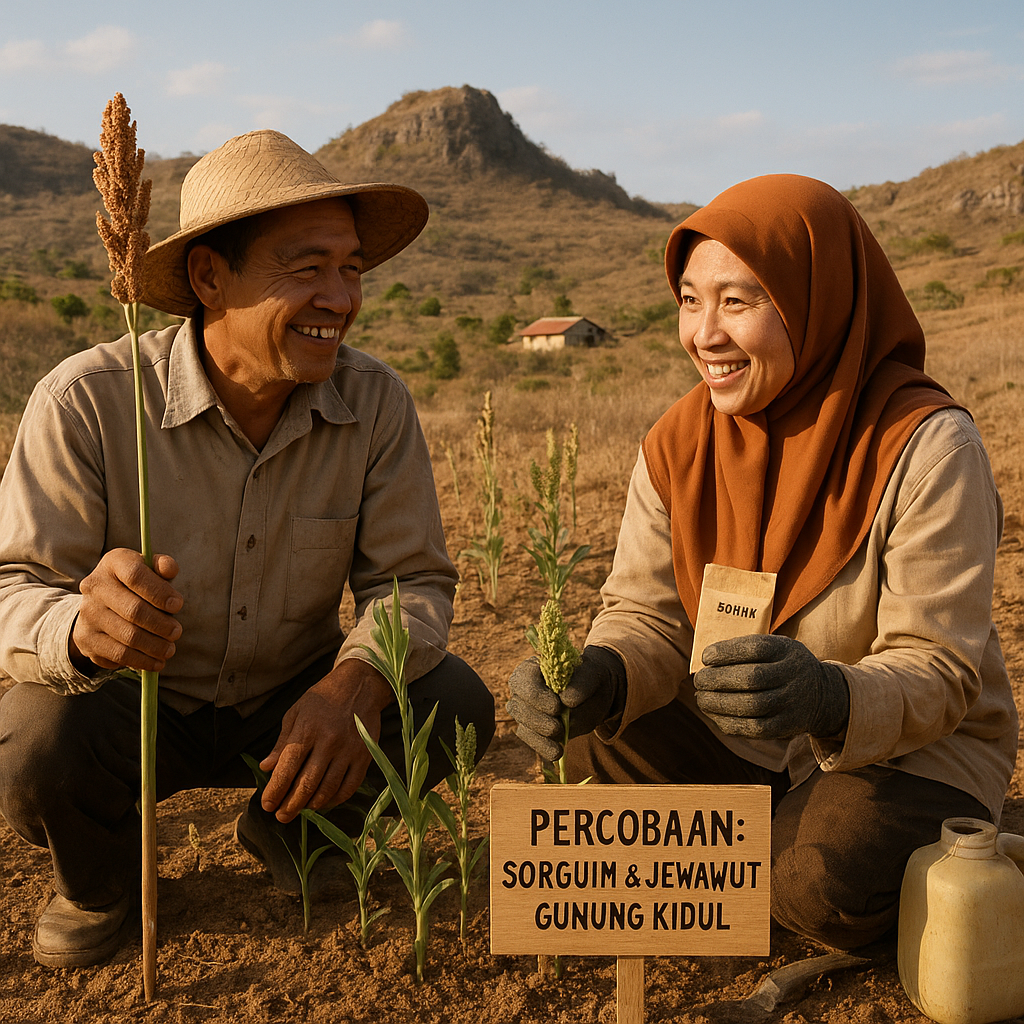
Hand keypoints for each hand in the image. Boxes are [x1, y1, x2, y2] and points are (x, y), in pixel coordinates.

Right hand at [71, 549, 182, 672]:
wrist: (101, 604)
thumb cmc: (137, 585)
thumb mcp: (149, 570)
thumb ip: (162, 567)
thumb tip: (170, 569)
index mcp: (113, 563)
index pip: (135, 575)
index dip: (159, 592)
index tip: (178, 605)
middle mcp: (94, 586)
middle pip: (133, 610)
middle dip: (161, 624)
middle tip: (177, 632)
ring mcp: (87, 614)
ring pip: (127, 636)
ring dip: (154, 646)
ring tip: (169, 649)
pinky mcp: (85, 638)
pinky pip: (118, 654)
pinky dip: (141, 661)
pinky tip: (156, 662)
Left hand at [259, 659, 392, 822]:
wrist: (360, 685)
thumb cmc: (323, 698)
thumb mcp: (296, 713)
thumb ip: (282, 742)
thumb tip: (266, 768)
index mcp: (307, 729)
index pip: (287, 768)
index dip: (275, 791)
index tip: (267, 805)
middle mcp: (328, 741)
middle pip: (306, 784)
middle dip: (290, 805)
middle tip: (281, 817)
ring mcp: (349, 750)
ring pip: (328, 789)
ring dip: (312, 805)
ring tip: (301, 810)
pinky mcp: (365, 755)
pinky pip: (350, 786)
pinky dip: (335, 799)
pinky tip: (325, 802)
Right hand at [506, 646, 626, 760]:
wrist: (594, 695)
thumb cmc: (587, 678)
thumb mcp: (592, 674)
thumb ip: (581, 682)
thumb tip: (568, 700)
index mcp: (531, 668)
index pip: (523, 681)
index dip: (537, 696)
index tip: (557, 707)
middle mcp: (522, 690)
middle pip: (518, 707)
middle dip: (538, 720)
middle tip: (558, 728)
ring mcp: (524, 711)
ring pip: (523, 726)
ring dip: (540, 737)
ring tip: (560, 740)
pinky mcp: (531, 729)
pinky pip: (531, 740)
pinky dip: (544, 748)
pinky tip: (557, 752)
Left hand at [693, 634, 848, 739]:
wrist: (821, 694)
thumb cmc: (781, 665)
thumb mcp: (774, 647)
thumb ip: (745, 649)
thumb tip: (705, 660)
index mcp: (786, 650)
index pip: (756, 648)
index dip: (727, 652)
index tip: (706, 657)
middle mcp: (793, 674)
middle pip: (752, 678)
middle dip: (718, 680)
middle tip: (699, 680)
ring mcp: (792, 702)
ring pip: (753, 705)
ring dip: (719, 703)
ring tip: (701, 698)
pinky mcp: (787, 726)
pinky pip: (756, 728)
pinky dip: (729, 722)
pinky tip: (714, 715)